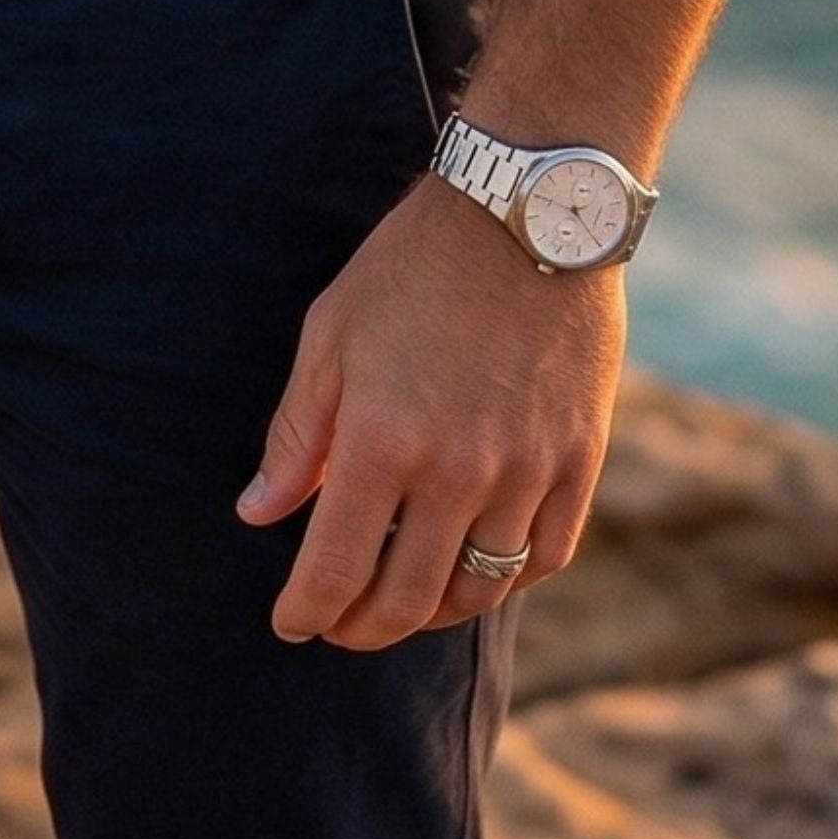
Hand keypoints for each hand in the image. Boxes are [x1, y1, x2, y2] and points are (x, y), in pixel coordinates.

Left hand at [237, 171, 624, 645]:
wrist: (525, 211)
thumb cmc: (413, 266)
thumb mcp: (331, 334)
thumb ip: (297, 434)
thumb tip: (259, 513)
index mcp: (382, 441)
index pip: (335, 571)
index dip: (306, 611)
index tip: (291, 620)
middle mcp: (456, 472)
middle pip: (405, 601)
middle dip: (361, 627)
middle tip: (340, 622)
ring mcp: (526, 472)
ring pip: (476, 591)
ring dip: (430, 612)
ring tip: (403, 599)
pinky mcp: (578, 461)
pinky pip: (543, 558)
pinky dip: (505, 579)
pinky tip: (476, 568)